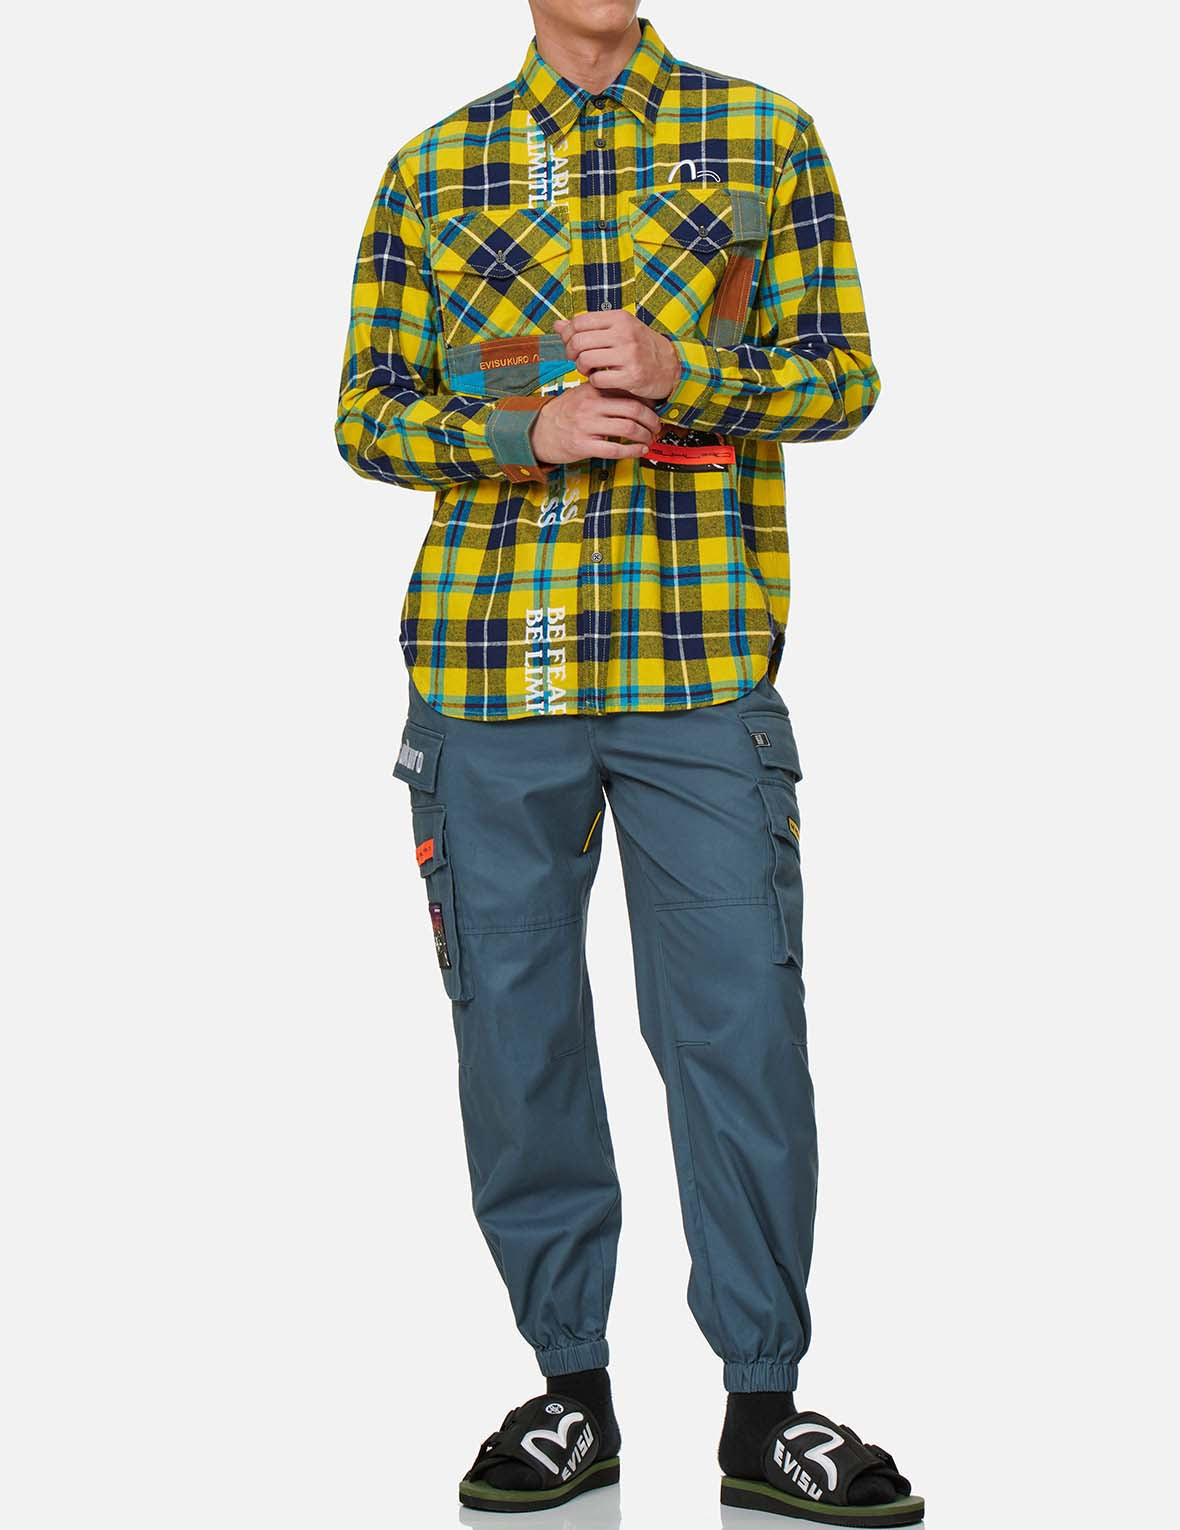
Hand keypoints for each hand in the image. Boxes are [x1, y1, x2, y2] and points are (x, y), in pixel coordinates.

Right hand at [530, 384, 661, 465]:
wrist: (539, 431)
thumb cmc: (567, 413)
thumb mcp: (584, 394)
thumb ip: (606, 393)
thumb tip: (639, 396)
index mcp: (593, 390)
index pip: (629, 392)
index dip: (648, 403)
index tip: (656, 411)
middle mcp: (590, 405)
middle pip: (633, 409)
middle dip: (652, 421)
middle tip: (657, 428)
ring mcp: (586, 425)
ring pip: (627, 428)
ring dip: (645, 436)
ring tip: (650, 440)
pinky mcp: (582, 445)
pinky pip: (615, 449)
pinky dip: (633, 451)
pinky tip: (640, 451)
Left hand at [554, 310, 681, 399]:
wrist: (670, 366)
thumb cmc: (639, 346)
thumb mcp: (618, 329)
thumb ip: (588, 327)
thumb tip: (557, 325)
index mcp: (619, 318)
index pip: (579, 322)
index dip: (568, 335)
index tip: (571, 344)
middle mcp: (624, 333)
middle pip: (578, 342)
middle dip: (571, 354)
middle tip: (577, 360)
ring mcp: (629, 355)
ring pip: (585, 360)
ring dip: (581, 368)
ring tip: (588, 370)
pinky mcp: (631, 376)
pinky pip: (598, 379)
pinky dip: (594, 381)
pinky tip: (601, 379)